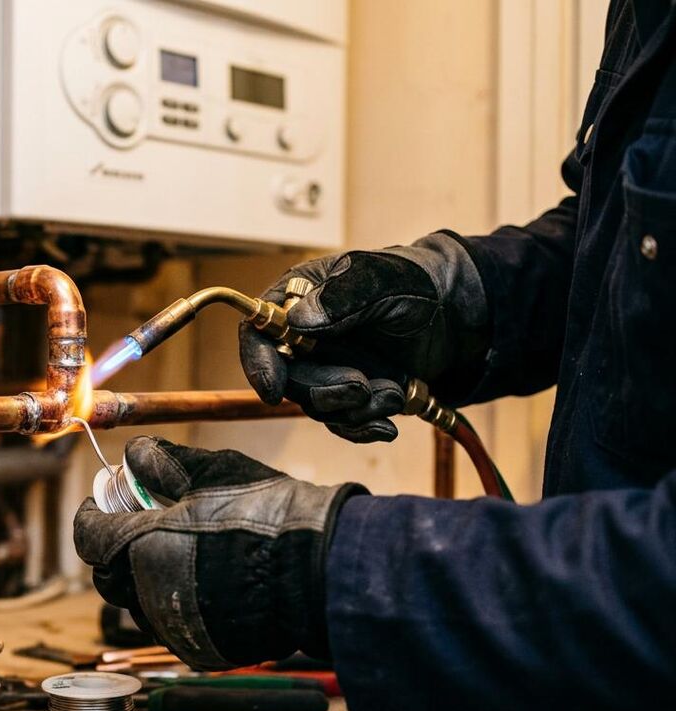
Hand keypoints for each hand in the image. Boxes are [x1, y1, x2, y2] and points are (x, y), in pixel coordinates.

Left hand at [73, 436, 365, 669]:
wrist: (320, 571)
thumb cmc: (266, 514)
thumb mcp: (212, 470)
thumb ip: (162, 461)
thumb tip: (133, 453)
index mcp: (142, 547)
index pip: (88, 538)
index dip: (89, 519)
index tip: (99, 507)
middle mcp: (150, 593)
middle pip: (109, 576)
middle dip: (116, 551)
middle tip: (139, 528)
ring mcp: (174, 627)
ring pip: (139, 604)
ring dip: (146, 579)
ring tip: (180, 555)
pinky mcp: (199, 650)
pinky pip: (171, 625)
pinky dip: (176, 604)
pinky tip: (205, 583)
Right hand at [239, 232, 488, 441]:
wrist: (457, 317)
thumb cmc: (416, 284)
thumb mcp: (383, 280)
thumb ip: (343, 296)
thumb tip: (297, 321)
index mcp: (299, 299)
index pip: (257, 332)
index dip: (259, 363)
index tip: (274, 389)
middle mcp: (304, 337)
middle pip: (288, 378)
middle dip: (325, 389)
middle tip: (363, 386)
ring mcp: (325, 368)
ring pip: (316, 405)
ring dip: (355, 408)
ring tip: (393, 391)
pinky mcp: (347, 394)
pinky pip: (341, 422)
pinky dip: (362, 427)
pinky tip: (387, 423)